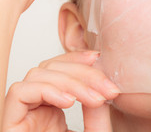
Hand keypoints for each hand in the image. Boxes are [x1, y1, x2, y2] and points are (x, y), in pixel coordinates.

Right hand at [2, 51, 119, 130]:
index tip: (99, 59)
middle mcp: (36, 110)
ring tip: (93, 99)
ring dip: (70, 81)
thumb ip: (97, 110)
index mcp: (54, 108)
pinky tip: (69, 103)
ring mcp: (22, 117)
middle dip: (82, 73)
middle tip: (106, 89)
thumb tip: (100, 83)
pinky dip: (47, 90)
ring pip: (37, 74)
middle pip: (50, 68)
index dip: (77, 59)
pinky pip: (20, 93)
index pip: (59, 69)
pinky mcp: (9, 125)